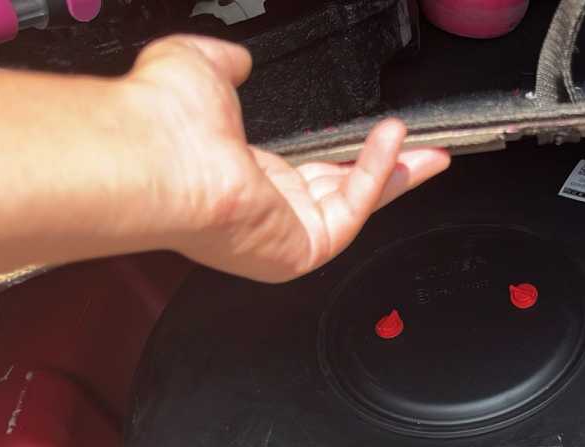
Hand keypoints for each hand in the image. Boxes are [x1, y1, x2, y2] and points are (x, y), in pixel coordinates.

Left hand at [122, 35, 449, 281]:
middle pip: (342, 192)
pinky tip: (393, 142)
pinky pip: (350, 213)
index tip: (374, 137)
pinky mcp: (300, 249)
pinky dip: (377, 177)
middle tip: (423, 154)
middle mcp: (263, 209)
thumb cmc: (163, 119)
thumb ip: (225, 62)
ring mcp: (282, 233)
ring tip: (429, 148)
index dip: (346, 154)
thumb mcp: (199, 68)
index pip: (305, 170)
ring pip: (355, 205)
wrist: (155, 152)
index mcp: (240, 176)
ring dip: (394, 173)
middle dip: (389, 172)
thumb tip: (237, 59)